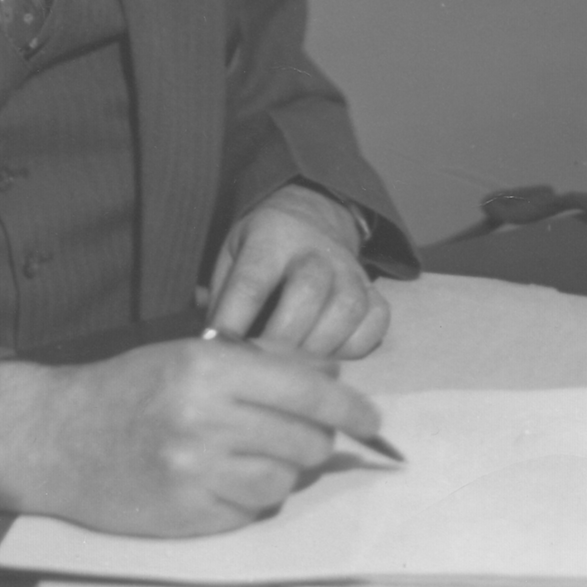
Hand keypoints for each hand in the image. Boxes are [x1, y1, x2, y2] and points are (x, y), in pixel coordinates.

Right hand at [0, 338, 384, 536]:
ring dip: (283, 472)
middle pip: (306, 441)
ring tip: (253, 456)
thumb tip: (332, 372)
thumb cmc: (126, 387)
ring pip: (284, 483)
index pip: (307, 390)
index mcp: (207, 368)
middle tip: (304, 436)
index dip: (352, 407)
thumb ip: (259, 363)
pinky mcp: (186, 516)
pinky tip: (223, 479)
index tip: (373, 420)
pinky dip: (249, 499)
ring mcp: (194, 472)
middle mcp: (204, 419)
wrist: (55, 437)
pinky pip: (250, 513)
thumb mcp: (189, 354)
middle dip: (316, 440)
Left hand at [207, 183, 388, 358]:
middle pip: (308, 291)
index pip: (252, 281)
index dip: (234, 319)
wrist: (311, 217)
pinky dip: (354, 349)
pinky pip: (375, 324)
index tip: (218, 350)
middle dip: (282, 336)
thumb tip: (211, 344)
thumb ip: (222, 295)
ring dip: (318, 347)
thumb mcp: (233, 254)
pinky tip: (328, 359)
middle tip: (260, 365)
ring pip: (346, 310)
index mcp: (272, 236)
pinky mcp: (373, 290)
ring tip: (293, 369)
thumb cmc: (262, 248)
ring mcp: (350, 269)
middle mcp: (316, 249)